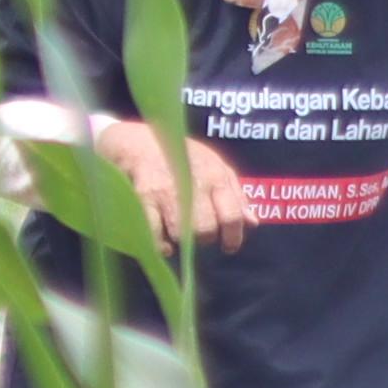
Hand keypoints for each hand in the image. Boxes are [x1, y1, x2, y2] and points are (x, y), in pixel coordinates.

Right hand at [92, 115, 257, 243]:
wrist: (135, 141)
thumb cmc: (179, 155)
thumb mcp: (213, 165)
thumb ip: (234, 194)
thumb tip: (252, 223)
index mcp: (215, 175)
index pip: (231, 215)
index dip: (233, 237)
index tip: (229, 247)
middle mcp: (193, 183)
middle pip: (206, 230)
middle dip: (204, 238)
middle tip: (198, 235)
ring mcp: (165, 191)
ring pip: (181, 234)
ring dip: (180, 240)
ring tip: (177, 232)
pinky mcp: (142, 198)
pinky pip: (154, 234)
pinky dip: (159, 244)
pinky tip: (161, 240)